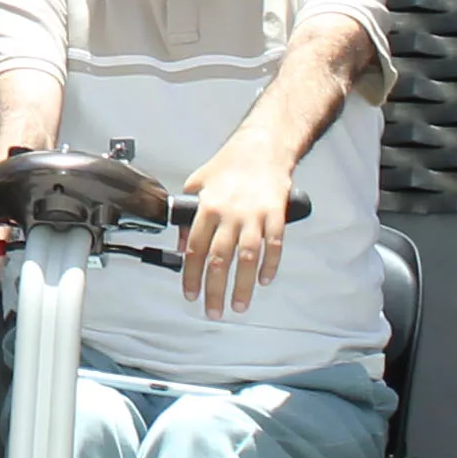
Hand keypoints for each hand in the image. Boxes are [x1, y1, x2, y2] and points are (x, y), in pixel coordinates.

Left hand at [171, 141, 295, 316]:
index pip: (195, 249)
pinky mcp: (276, 215)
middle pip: (219, 259)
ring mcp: (255, 215)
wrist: (263, 148)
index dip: (191, 275)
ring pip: (247, 258)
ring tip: (239, 304)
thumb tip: (180, 243)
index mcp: (207, 207)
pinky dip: (270, 265)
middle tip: (213, 310)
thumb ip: (186, 214)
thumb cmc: (229, 165)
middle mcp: (230, 214)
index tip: (191, 294)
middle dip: (215, 290)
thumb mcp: (196, 184)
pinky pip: (274, 246)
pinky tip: (264, 280)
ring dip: (243, 285)